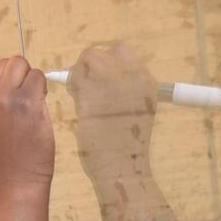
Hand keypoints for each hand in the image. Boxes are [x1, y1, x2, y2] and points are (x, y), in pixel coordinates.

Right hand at [0, 54, 53, 197]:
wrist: (13, 183)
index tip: (1, 87)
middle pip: (4, 63)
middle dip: (14, 76)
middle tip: (17, 101)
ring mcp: (6, 99)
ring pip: (22, 66)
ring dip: (29, 80)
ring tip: (27, 103)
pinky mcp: (29, 103)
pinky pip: (38, 78)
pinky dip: (41, 89)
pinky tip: (36, 107)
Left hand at [69, 42, 157, 171]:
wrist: (123, 168)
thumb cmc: (127, 146)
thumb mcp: (136, 110)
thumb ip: (124, 90)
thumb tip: (101, 77)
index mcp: (146, 82)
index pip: (121, 52)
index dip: (107, 62)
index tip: (101, 80)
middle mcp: (132, 76)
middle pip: (101, 53)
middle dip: (90, 66)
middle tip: (88, 88)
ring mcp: (112, 83)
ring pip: (86, 60)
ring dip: (79, 75)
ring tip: (84, 98)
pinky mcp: (92, 93)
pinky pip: (75, 79)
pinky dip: (73, 88)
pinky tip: (81, 106)